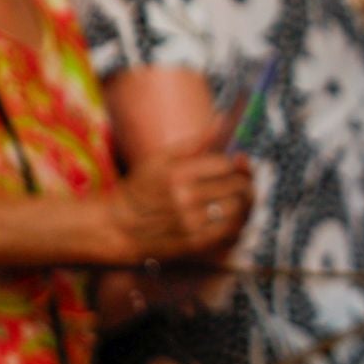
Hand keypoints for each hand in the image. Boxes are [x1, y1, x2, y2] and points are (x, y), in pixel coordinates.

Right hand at [109, 144, 252, 261]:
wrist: (117, 227)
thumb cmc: (141, 188)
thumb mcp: (160, 159)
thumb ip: (195, 141)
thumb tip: (223, 119)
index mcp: (176, 174)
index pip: (226, 165)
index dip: (236, 164)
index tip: (236, 164)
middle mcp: (184, 199)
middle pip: (237, 188)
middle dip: (246, 182)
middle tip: (243, 181)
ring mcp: (190, 224)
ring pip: (239, 210)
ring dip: (246, 203)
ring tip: (241, 198)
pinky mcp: (194, 244)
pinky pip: (231, 232)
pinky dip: (238, 223)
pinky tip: (232, 217)